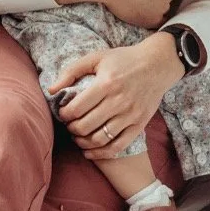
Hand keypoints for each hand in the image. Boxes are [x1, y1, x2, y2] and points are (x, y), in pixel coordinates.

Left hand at [49, 35, 183, 156]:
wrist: (158, 64)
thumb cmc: (124, 59)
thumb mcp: (97, 57)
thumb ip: (72, 71)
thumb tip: (51, 90)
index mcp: (106, 83)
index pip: (77, 108)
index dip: (64, 114)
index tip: (63, 112)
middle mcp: (118, 101)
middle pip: (86, 126)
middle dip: (72, 128)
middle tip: (69, 125)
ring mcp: (130, 115)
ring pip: (100, 139)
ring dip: (83, 142)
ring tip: (78, 137)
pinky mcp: (139, 124)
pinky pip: (118, 146)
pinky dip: (101, 153)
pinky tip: (89, 152)